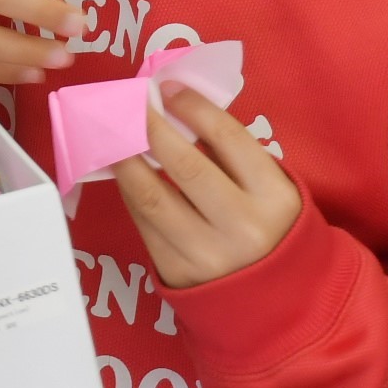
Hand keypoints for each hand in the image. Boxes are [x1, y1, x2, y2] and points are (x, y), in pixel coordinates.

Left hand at [113, 85, 302, 288]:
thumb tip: (176, 108)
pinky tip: (122, 170)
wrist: (276, 300)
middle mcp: (242, 228)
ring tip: (111, 132)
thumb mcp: (272, 189)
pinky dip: (129, 192)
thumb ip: (232, 154)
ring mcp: (207, 254)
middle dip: (150, 126)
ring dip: (125, 158)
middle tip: (128, 101)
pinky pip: (142, 224)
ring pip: (151, 197)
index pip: (228, 138)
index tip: (167, 88)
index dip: (193, 107)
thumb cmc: (271, 227)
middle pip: (184, 165)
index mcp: (274, 198)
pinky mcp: (177, 273)